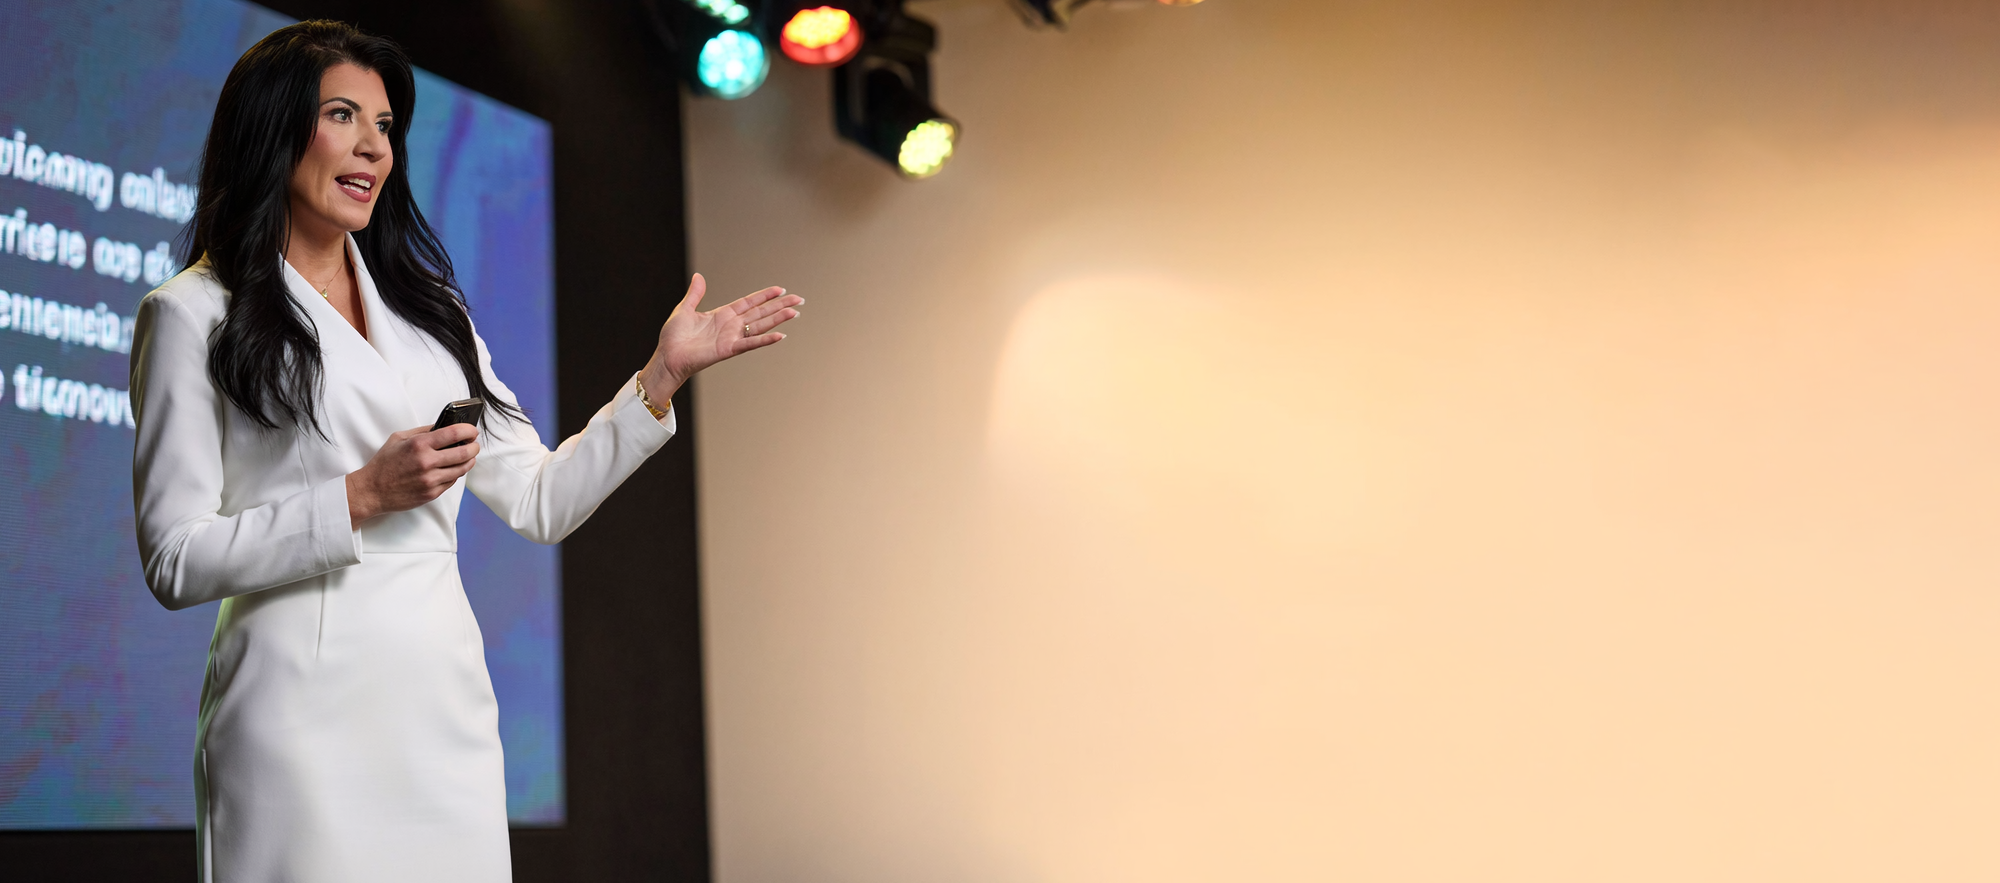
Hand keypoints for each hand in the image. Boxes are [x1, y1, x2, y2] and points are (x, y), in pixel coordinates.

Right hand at [345, 423, 480, 527]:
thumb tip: (443, 426)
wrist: (372, 491)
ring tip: (469, 456)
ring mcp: (430, 480)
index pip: (454, 434)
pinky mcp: (432, 493)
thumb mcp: (399, 439)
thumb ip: (422, 431)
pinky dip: (456, 473)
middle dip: (474, 447)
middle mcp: (427, 462)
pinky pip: (452, 481)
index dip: (468, 431)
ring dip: (469, 461)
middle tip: (474, 444)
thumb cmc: (384, 464)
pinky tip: (454, 468)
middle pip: (464, 453)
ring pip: (462, 469)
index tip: (472, 431)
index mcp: (419, 445)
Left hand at [639, 273, 801, 400]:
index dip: (764, 296)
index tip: (780, 290)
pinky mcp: (729, 349)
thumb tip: (698, 276)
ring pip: (761, 326)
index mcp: (722, 315)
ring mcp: (732, 337)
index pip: (749, 303)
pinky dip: (765, 340)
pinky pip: (750, 343)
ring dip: (778, 319)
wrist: (667, 357)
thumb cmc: (673, 337)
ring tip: (795, 312)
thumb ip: (695, 294)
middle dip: (780, 306)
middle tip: (799, 299)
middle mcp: (731, 326)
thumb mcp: (684, 309)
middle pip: (761, 313)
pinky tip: (781, 335)